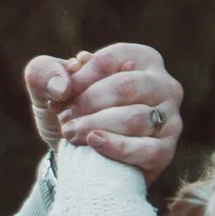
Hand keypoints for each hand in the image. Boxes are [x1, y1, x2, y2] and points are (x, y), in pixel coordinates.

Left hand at [25, 43, 183, 180]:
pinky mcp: (166, 151)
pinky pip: (146, 149)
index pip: (108, 61)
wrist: (80, 157)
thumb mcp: (48, 88)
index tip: (58, 96)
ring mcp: (170, 118)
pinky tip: (94, 143)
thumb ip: (43, 72)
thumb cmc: (71, 112)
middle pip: (125, 86)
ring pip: (134, 118)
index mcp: (142, 58)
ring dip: (96, 126)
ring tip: (71, 133)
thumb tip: (61, 85)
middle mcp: (163, 84)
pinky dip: (116, 148)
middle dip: (88, 103)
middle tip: (65, 118)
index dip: (79, 79)